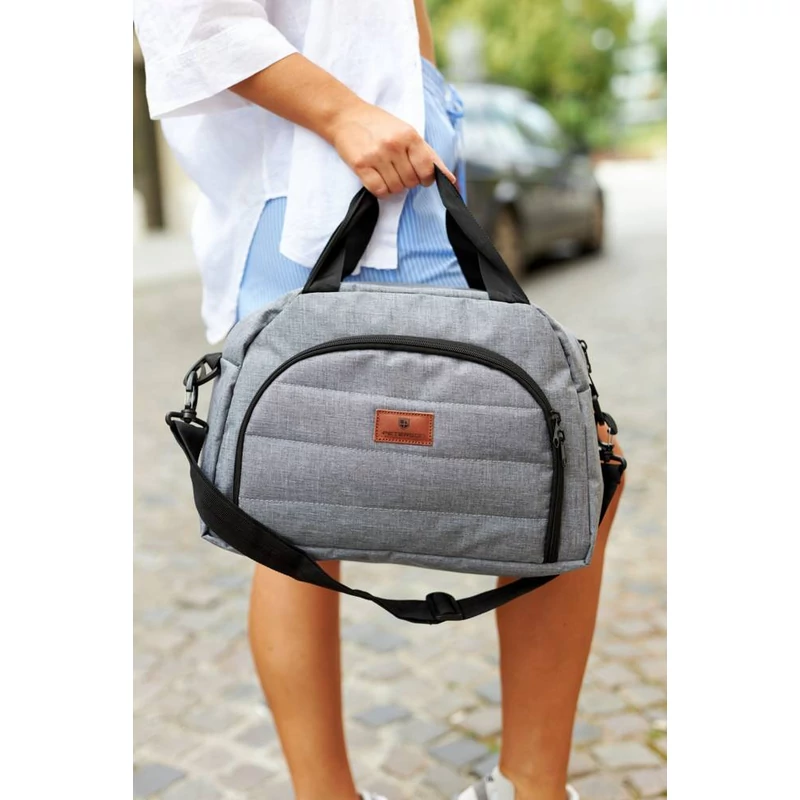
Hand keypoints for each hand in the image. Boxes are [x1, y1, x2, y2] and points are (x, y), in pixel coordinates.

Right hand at [329, 101, 455, 196]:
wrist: (346, 116)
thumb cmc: (379, 125)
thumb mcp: (407, 132)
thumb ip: (428, 155)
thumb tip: (450, 179)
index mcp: (409, 135)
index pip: (428, 169)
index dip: (426, 178)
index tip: (420, 176)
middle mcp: (394, 145)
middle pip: (411, 181)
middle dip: (408, 181)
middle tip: (398, 169)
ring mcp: (377, 155)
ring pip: (396, 188)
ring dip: (393, 186)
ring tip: (386, 172)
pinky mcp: (361, 165)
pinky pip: (379, 190)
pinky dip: (381, 190)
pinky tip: (378, 179)